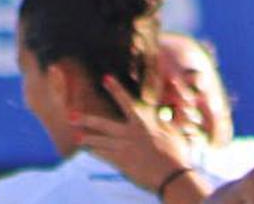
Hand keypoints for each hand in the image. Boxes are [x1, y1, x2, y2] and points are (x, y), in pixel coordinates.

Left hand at [73, 75, 191, 190]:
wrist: (172, 176)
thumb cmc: (177, 152)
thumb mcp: (177, 130)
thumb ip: (174, 115)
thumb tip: (182, 100)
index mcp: (144, 122)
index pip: (127, 101)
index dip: (116, 89)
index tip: (105, 78)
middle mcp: (130, 132)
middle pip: (103, 123)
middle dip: (86, 119)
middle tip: (71, 115)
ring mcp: (123, 147)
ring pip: (99, 141)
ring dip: (87, 138)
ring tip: (76, 136)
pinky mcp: (121, 162)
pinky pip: (103, 156)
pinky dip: (95, 152)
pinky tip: (86, 151)